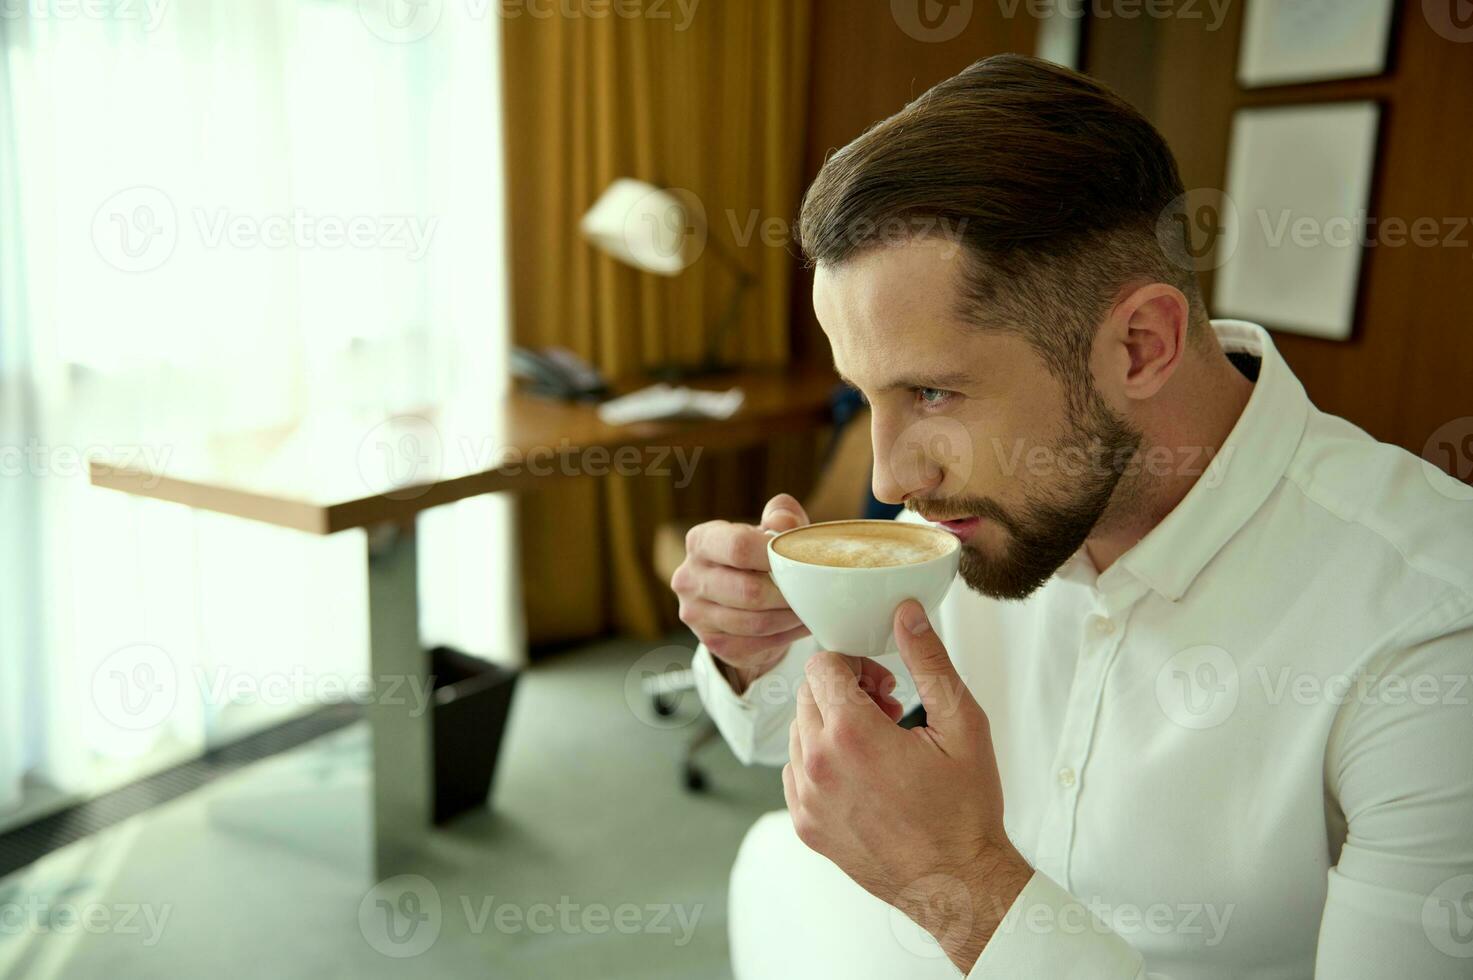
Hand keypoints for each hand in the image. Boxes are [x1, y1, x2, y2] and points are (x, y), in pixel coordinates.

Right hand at [672, 494, 813, 689]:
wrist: (739, 598)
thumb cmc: (757, 557)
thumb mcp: (769, 528)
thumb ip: (781, 515)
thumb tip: (785, 525)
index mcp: (701, 541)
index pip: (739, 546)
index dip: (776, 554)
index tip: (800, 559)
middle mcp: (689, 577)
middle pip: (749, 590)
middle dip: (788, 593)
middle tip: (814, 591)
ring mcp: (696, 614)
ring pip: (756, 622)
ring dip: (791, 617)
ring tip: (812, 608)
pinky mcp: (712, 642)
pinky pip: (756, 644)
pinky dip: (786, 636)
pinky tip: (800, 625)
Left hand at [782, 600, 1032, 972]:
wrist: (958, 883)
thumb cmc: (964, 810)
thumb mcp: (961, 723)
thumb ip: (928, 661)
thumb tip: (907, 614)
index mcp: (851, 734)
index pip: (822, 665)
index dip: (854, 664)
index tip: (883, 685)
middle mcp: (818, 765)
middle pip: (807, 694)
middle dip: (844, 691)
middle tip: (887, 711)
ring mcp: (806, 799)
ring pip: (799, 731)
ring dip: (831, 726)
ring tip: (878, 745)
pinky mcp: (805, 825)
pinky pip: (796, 771)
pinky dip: (821, 761)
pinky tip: (861, 773)